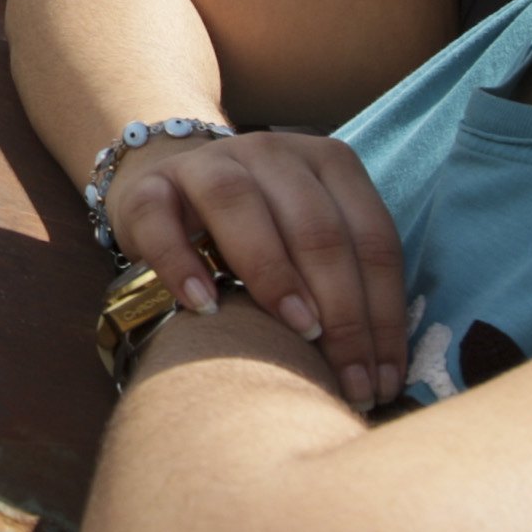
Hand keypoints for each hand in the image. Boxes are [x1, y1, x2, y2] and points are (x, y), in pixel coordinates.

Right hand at [103, 130, 405, 411]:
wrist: (169, 190)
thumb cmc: (257, 233)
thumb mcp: (310, 243)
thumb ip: (344, 282)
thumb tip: (381, 369)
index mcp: (328, 162)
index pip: (371, 236)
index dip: (383, 311)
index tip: (382, 378)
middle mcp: (270, 152)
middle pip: (316, 226)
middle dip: (342, 309)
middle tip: (348, 375)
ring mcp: (205, 164)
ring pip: (240, 206)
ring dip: (275, 273)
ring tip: (298, 331)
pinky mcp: (147, 189)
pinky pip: (161, 222)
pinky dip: (182, 265)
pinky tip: (204, 308)